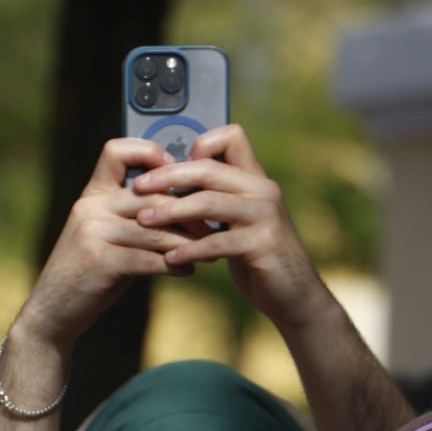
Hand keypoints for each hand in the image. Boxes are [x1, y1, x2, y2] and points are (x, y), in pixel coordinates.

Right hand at [17, 138, 195, 348]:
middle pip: (152, 196)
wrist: (53, 310)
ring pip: (155, 230)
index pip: (116, 151)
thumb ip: (132, 216)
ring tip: (206, 252)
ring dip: (187, 243)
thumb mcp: (104, 235)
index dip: (149, 153)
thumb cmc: (88, 272)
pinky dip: (173, 265)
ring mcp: (93, 232)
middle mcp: (90, 207)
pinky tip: (186, 271)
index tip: (174, 175)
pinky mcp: (100, 261)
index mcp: (92, 195)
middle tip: (211, 228)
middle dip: (188, 213)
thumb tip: (183, 206)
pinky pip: (148, 258)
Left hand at [129, 124, 332, 330]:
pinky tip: (168, 258)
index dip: (200, 144)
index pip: (232, 136)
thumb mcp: (238, 221)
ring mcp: (265, 216)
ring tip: (143, 220)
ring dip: (171, 211)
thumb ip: (217, 200)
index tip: (170, 165)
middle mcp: (263, 190)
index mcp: (255, 179)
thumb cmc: (256, 257)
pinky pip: (218, 242)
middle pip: (209, 168)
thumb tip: (173, 185)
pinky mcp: (263, 244)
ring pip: (209, 202)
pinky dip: (190, 249)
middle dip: (168, 176)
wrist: (294, 294)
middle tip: (137, 188)